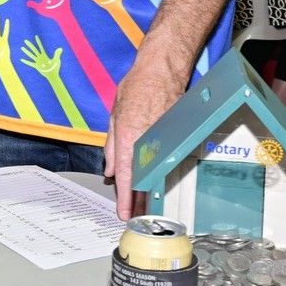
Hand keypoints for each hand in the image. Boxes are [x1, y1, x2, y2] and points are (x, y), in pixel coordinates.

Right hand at [19, 33, 61, 78]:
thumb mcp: (56, 60)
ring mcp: (37, 62)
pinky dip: (26, 61)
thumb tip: (60, 48)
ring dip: (26, 51)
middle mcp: (40, 57)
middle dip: (30, 45)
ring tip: (22, 47)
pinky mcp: (36, 66)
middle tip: (25, 40)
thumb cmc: (55, 67)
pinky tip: (21, 59)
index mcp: (44, 55)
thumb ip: (57, 54)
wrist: (52, 74)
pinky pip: (30, 63)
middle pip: (34, 50)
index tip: (36, 36)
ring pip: (31, 55)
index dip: (38, 42)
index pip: (40, 47)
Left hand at [102, 59, 183, 220]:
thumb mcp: (115, 114)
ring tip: (147, 206)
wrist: (162, 69)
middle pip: (144, 177)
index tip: (124, 213)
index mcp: (129, 136)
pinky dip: (161, 170)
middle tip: (136, 216)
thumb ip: (111, 145)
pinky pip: (166, 158)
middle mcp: (147, 140)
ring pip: (156, 170)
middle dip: (140, 200)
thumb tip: (109, 170)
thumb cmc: (137, 86)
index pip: (126, 174)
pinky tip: (158, 181)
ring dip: (152, 188)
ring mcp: (164, 138)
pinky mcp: (175, 134)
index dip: (125, 197)